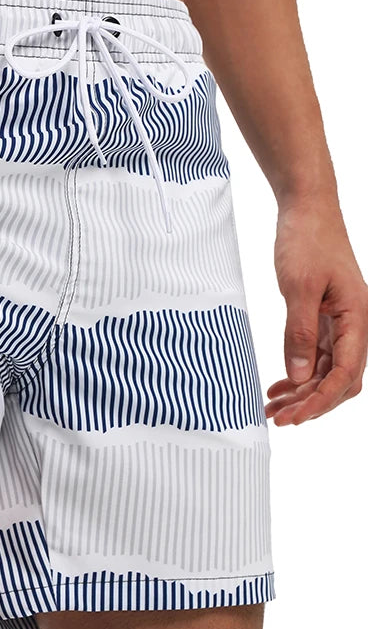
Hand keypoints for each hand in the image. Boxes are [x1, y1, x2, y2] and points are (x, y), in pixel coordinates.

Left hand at [265, 195, 367, 425]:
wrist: (307, 210)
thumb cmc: (307, 241)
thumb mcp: (299, 287)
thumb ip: (300, 332)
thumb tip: (301, 375)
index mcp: (358, 318)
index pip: (346, 374)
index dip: (320, 400)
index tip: (293, 417)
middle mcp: (354, 324)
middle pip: (340, 380)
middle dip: (311, 403)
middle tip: (277, 418)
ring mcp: (340, 322)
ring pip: (327, 370)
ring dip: (302, 391)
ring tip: (271, 407)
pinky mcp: (324, 317)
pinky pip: (316, 355)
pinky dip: (299, 373)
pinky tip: (279, 385)